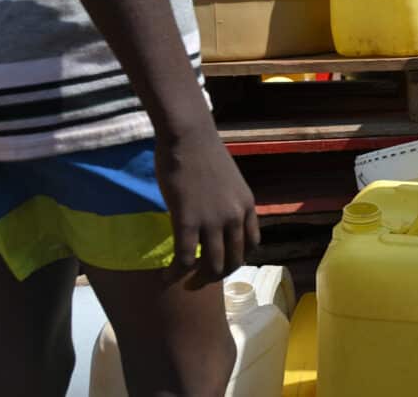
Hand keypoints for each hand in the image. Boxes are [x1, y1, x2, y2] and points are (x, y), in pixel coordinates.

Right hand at [156, 125, 259, 288]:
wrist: (189, 135)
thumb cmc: (203, 152)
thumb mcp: (229, 180)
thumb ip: (227, 201)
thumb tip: (217, 215)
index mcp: (247, 206)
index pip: (252, 245)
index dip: (237, 259)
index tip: (221, 262)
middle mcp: (235, 217)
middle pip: (234, 260)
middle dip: (217, 275)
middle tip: (199, 279)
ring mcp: (214, 221)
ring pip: (212, 266)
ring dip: (198, 280)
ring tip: (183, 281)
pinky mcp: (188, 221)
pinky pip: (185, 259)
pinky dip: (176, 274)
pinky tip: (166, 278)